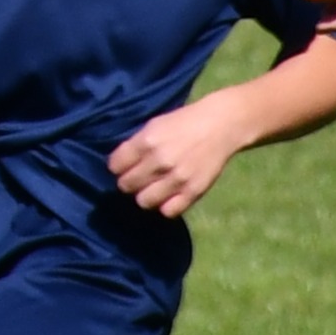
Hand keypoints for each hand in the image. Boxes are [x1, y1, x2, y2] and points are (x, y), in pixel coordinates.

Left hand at [107, 100, 248, 218]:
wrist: (220, 126)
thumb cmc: (184, 123)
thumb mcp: (154, 125)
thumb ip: (136, 145)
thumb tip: (118, 166)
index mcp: (147, 141)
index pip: (115, 166)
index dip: (118, 167)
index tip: (124, 166)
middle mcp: (160, 161)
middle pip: (126, 185)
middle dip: (129, 182)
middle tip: (138, 178)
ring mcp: (177, 178)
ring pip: (143, 201)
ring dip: (145, 195)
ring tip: (153, 188)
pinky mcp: (193, 191)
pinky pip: (167, 211)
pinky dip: (166, 205)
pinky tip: (169, 195)